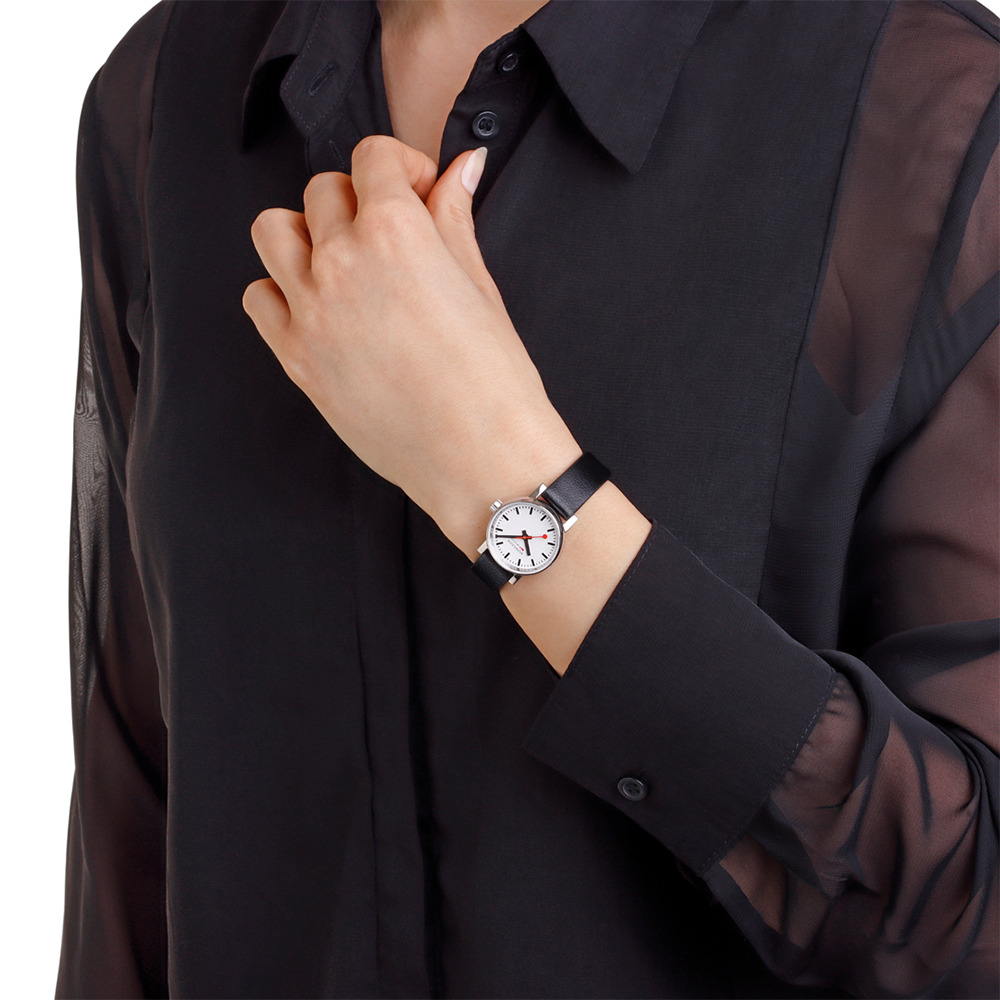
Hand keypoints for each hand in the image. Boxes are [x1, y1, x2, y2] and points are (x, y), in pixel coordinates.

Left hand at [242, 135, 581, 554]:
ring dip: (305, 233)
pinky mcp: (295, 357)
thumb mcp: (481, 286)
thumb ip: (455, 217)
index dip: (401, 166)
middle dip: (359, 200)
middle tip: (389, 233)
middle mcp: (342, 261)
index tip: (418, 189)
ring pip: (274, 231)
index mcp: (396, 232)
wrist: (481, 458)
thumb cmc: (494, 379)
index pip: (372, 157)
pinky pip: (258, 297)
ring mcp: (310, 311)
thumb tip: (461, 167)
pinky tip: (319, 307)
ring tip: (342, 261)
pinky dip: (280, 291)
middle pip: (323, 191)